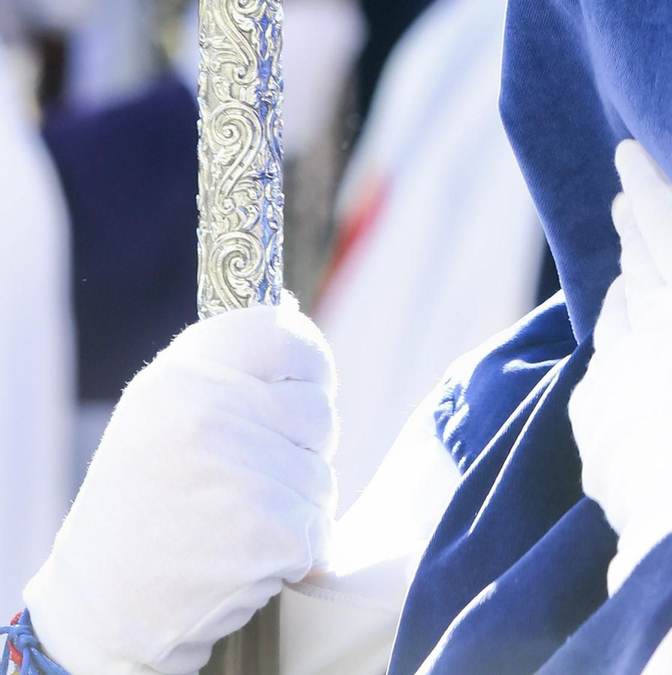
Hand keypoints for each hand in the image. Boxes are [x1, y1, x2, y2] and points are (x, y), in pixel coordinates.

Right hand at [25, 300, 335, 674]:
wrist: (100, 610)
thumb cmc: (139, 505)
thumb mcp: (159, 413)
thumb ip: (225, 368)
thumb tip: (292, 311)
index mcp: (180, 374)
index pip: (284, 334)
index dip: (309, 362)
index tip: (305, 386)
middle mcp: (208, 413)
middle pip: (319, 411)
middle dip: (302, 449)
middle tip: (254, 479)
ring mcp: (238, 473)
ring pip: (322, 476)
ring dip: (297, 507)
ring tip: (235, 524)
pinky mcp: (264, 532)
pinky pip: (318, 529)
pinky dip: (296, 552)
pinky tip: (244, 559)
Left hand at [569, 143, 671, 591]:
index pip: (662, 218)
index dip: (646, 182)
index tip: (626, 154)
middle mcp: (644, 326)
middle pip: (633, 265)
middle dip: (632, 234)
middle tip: (625, 210)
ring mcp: (616, 387)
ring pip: (610, 325)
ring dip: (621, 300)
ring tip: (626, 290)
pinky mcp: (602, 446)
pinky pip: (596, 393)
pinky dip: (607, 374)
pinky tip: (614, 382)